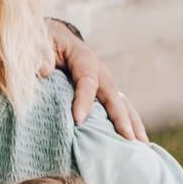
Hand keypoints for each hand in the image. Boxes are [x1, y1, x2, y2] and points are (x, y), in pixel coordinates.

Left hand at [47, 23, 147, 140]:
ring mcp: (106, 83)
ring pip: (123, 103)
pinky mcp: (106, 94)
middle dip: (120, 117)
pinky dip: (130, 124)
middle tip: (127, 138)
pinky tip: (138, 142)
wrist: (57, 40)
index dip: (84, 100)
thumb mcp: (41, 43)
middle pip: (113, 95)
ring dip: (133, 124)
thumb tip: (44, 70)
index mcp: (84, 58)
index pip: (87, 81)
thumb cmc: (48, 43)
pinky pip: (121, 109)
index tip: (78, 120)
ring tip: (142, 144)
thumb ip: (41, 55)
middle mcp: (100, 71)